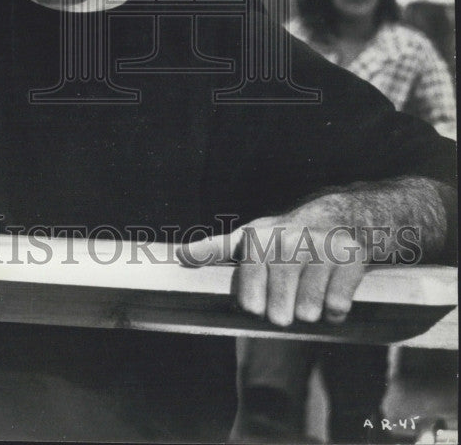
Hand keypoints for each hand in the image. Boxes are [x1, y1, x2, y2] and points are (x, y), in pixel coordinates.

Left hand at [178, 214, 366, 326]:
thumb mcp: (248, 237)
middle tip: (283, 308)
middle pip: (279, 304)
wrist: (340, 218)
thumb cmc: (285, 236)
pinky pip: (337, 304)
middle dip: (281, 312)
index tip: (253, 309)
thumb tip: (180, 255)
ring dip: (308, 311)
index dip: (252, 297)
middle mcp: (290, 240)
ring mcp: (322, 248)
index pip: (250, 278)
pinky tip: (330, 297)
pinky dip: (334, 310)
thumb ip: (215, 248)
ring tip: (306, 300)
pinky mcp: (350, 259)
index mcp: (260, 238)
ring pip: (308, 308)